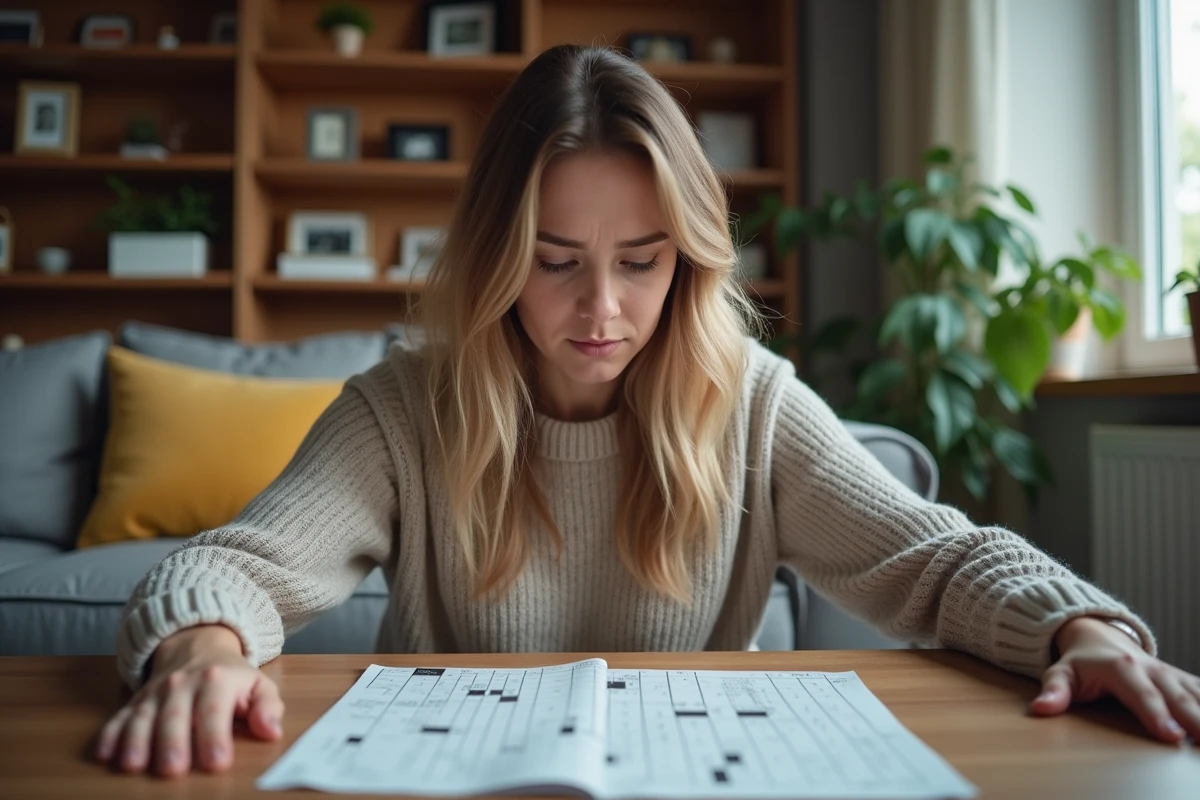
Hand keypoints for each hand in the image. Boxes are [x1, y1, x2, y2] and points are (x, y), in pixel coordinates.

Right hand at [94, 624, 284, 776]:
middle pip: (175, 715)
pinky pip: (119, 717)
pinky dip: (110, 735)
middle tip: (172, 770)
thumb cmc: (232, 677)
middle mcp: (182, 685)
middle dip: (172, 743)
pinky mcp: (135, 702)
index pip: (214, 710)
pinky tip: (104, 754)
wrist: (196, 645)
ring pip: (142, 717)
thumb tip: (271, 731)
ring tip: (133, 765)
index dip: (215, 736)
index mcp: (216, 682)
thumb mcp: (259, 684)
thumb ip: (268, 707)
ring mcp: (155, 694)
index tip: (217, 762)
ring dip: (135, 741)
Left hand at [1030, 616, 1199, 743]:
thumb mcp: (1061, 672)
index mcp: (1121, 667)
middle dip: (1193, 719)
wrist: (1099, 636)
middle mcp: (1150, 669)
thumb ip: (1054, 690)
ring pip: (1194, 692)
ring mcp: (1168, 673)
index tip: (1171, 736)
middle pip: (1176, 696)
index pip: (1141, 695)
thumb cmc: (1080, 661)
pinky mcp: (1180, 678)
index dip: (1156, 715)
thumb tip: (1041, 709)